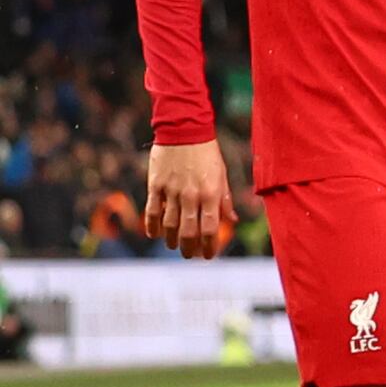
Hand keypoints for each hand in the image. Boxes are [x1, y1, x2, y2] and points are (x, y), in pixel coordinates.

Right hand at [142, 138, 234, 257]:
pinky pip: (152, 211)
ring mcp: (171, 192)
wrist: (184, 130)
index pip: (211, 228)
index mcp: (211, 193)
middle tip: (190, 255)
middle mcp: (191, 196)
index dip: (209, 246)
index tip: (208, 256)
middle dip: (189, 248)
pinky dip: (152, 226)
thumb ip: (224, 199)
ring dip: (171, 240)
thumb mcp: (222, 174)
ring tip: (173, 246)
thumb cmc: (207, 153)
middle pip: (188, 232)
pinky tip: (155, 234)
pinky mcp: (155, 186)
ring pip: (169, 225)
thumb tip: (232, 219)